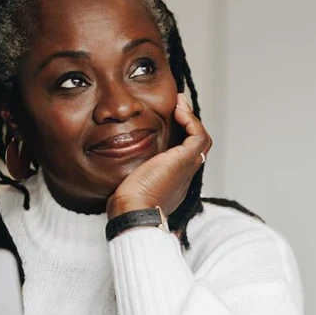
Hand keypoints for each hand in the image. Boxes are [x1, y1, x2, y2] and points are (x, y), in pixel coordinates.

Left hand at [106, 93, 211, 219]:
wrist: (134, 210)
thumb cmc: (126, 202)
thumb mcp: (129, 180)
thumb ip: (129, 168)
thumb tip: (114, 156)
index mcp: (172, 179)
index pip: (182, 153)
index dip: (179, 134)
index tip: (168, 117)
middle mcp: (184, 174)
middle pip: (195, 144)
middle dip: (187, 123)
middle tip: (177, 106)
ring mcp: (188, 167)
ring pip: (201, 140)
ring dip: (191, 119)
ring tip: (179, 104)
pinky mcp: (185, 160)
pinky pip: (199, 136)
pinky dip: (191, 121)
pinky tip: (178, 111)